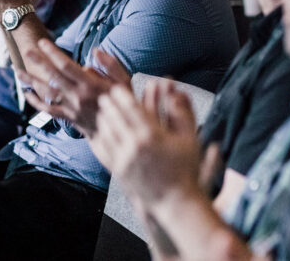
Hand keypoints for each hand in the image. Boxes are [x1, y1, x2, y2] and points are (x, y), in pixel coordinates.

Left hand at [19, 41, 130, 136]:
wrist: (120, 135)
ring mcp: (71, 108)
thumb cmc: (124, 105)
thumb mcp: (125, 82)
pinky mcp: (69, 118)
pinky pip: (48, 110)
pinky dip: (36, 102)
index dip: (53, 53)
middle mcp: (78, 97)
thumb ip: (111, 65)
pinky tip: (27, 94)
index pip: (67, 66)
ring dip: (31, 81)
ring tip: (18, 70)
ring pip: (46, 93)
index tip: (43, 42)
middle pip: (53, 77)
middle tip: (26, 50)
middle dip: (38, 62)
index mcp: (91, 85)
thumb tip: (95, 51)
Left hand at [90, 80, 200, 206]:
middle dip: (108, 105)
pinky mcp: (119, 172)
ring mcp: (124, 160)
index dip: (121, 96)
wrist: (175, 202)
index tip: (115, 88)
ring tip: (102, 112)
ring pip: (106, 133)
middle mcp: (135, 146)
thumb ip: (183, 113)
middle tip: (104, 96)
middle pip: (114, 118)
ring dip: (103, 120)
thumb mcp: (190, 138)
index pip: (130, 108)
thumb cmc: (185, 168)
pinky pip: (103, 152)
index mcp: (152, 135)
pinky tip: (99, 133)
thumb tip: (177, 91)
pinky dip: (99, 139)